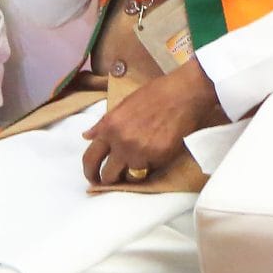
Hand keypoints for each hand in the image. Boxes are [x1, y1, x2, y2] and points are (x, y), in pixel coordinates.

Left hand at [82, 59, 225, 189]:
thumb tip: (87, 136)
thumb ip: (104, 123)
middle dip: (110, 179)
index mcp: (110, 127)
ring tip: (138, 166)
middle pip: (108, 175)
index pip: (90, 158)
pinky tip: (155, 156)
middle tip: (115, 178)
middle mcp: (122, 142)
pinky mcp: (159, 158)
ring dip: (132, 174)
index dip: (89, 172)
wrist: (185, 94)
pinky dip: (151, 167)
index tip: (93, 177)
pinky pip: (150, 171)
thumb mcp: (124, 104)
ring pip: (130, 178)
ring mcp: (141, 152)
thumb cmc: (156, 94)